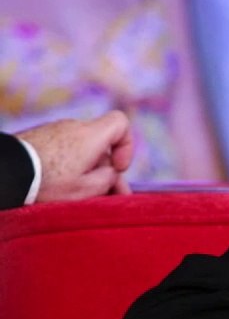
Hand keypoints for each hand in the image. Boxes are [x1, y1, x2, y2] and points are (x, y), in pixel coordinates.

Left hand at [16, 111, 133, 201]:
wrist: (6, 172)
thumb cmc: (46, 182)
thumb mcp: (86, 189)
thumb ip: (108, 179)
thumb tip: (110, 173)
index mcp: (90, 135)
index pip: (121, 123)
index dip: (126, 145)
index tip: (117, 167)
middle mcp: (73, 127)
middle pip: (101, 143)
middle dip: (106, 168)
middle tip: (106, 195)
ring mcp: (54, 130)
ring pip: (82, 147)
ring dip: (86, 167)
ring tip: (78, 192)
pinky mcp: (39, 136)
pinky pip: (63, 148)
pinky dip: (68, 163)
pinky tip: (58, 183)